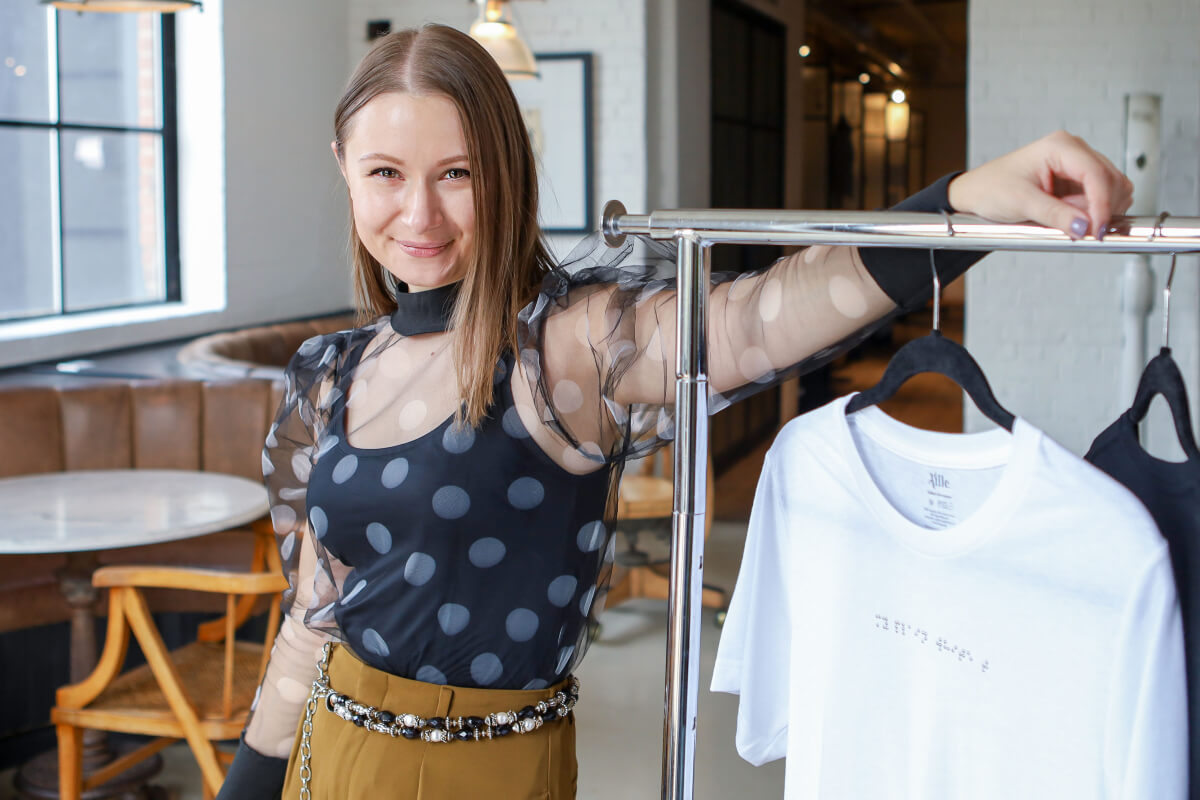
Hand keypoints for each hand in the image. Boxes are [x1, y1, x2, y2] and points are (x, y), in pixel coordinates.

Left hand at [947, 130, 1133, 239]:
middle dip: (1100, 208)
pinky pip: (1100, 198)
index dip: (1103, 203)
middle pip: (1111, 180)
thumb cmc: (991, 188)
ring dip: (1097, 210)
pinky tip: (1070, 217)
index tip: (1097, 229)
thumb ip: (1055, 215)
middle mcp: (1073, 151)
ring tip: (1066, 219)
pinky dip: (1093, 212)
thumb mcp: (1021, 203)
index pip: (1097, 173)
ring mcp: (1077, 166)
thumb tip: (1085, 226)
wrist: (976, 193)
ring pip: (1111, 189)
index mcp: (1060, 146)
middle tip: (1078, 229)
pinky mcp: (1077, 181)